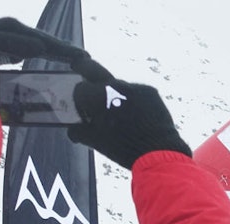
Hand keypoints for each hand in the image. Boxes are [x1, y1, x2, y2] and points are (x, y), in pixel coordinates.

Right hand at [67, 58, 191, 168]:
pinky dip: (132, 101)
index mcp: (98, 96)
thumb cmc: (123, 147)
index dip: (78, 99)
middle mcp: (115, 85)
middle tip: (78, 65)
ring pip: (117, 85)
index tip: (82, 107)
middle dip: (84, 67)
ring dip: (114, 94)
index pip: (80, 89)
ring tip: (119, 113)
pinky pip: (136, 93)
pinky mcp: (150, 91)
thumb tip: (73, 129)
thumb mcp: (96, 142)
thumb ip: (79, 132)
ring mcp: (134, 87)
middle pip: (94, 69)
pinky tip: (136, 116)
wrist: (157, 152)